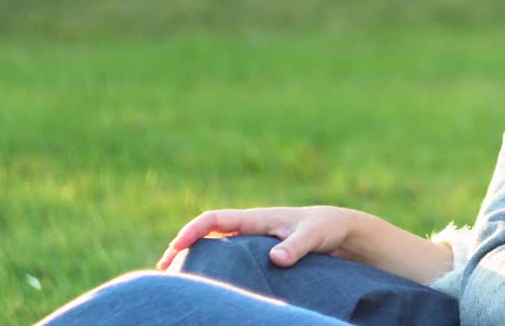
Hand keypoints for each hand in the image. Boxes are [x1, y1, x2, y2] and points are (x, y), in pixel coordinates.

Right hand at [157, 206, 362, 270]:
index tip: (176, 247)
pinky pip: (229, 258)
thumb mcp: (314, 235)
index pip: (216, 218)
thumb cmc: (326, 228)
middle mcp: (250, 228)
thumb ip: (296, 246)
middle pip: (207, 234)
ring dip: (195, 259)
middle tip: (164, 269)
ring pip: (215, 247)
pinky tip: (208, 286)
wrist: (340, 230)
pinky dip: (214, 268)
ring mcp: (253, 241)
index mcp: (258, 218)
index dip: (193, 230)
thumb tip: (276, 259)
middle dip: (183, 247)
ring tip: (176, 279)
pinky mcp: (258, 253)